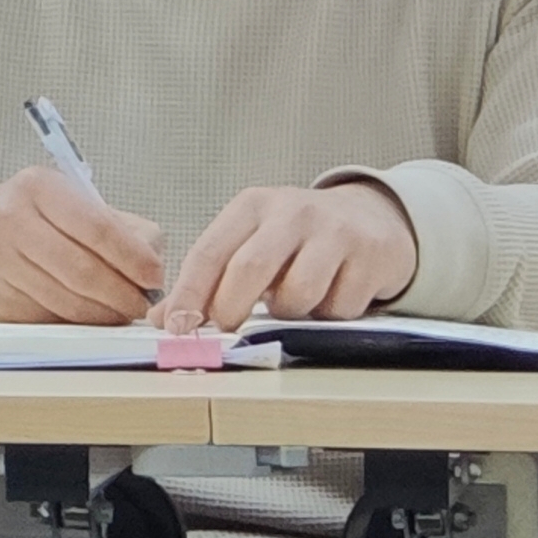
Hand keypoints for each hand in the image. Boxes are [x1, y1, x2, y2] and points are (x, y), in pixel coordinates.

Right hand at [0, 165, 165, 323]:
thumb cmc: (39, 219)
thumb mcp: (76, 204)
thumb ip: (122, 228)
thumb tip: (152, 263)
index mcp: (38, 187)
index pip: (97, 227)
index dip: (133, 258)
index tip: (154, 276)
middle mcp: (11, 220)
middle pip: (84, 271)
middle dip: (124, 294)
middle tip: (142, 303)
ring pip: (69, 302)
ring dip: (106, 314)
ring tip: (121, 309)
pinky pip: (51, 318)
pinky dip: (80, 323)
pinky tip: (91, 314)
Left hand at [156, 182, 416, 334]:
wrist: (372, 219)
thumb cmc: (298, 238)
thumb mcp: (252, 241)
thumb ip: (211, 278)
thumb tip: (165, 320)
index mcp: (252, 206)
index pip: (209, 251)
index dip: (189, 293)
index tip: (174, 326)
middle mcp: (291, 213)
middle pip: (250, 268)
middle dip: (231, 308)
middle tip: (227, 330)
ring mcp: (334, 232)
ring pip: (298, 294)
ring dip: (289, 314)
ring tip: (291, 303)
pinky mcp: (370, 257)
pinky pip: (340, 308)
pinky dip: (329, 315)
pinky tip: (330, 297)